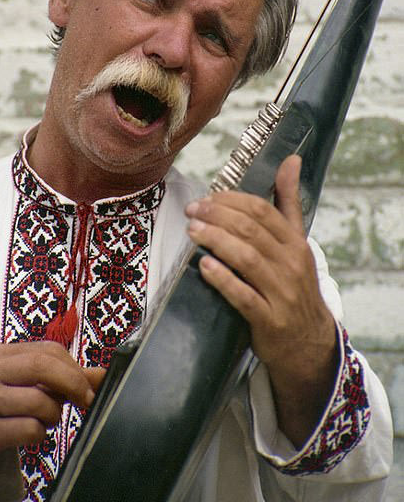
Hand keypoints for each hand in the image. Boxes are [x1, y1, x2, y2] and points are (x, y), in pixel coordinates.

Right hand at [0, 342, 104, 475]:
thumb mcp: (21, 383)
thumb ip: (61, 376)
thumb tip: (102, 375)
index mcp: (0, 354)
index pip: (48, 350)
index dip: (74, 368)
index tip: (88, 386)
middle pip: (43, 366)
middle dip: (73, 384)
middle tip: (85, 401)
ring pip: (38, 401)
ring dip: (54, 415)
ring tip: (46, 420)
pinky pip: (27, 429)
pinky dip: (39, 435)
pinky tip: (30, 434)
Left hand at [185, 155, 337, 445]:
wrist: (308, 341)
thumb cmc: (295, 284)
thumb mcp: (297, 242)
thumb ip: (289, 201)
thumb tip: (291, 160)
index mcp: (295, 242)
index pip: (262, 211)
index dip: (231, 201)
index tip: (206, 198)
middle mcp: (291, 264)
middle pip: (250, 231)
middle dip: (217, 216)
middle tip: (192, 211)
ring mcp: (281, 292)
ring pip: (246, 259)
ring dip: (216, 241)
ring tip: (192, 231)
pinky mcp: (269, 319)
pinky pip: (243, 295)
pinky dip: (223, 279)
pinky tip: (205, 266)